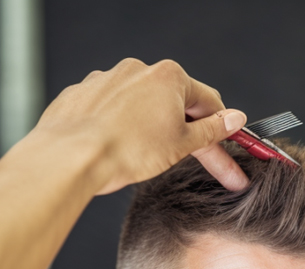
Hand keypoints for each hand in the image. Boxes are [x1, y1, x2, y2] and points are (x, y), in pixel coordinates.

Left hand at [32, 58, 248, 193]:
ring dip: (147, 128)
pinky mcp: (80, 95)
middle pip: (171, 103)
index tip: (225, 147)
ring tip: (141, 157)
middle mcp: (136, 71)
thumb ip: (210, 131)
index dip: (220, 129)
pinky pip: (106, 111)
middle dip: (183, 132)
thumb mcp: (180, 145)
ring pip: (137, 107)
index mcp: (168, 77)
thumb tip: (233, 120)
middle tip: (190, 160)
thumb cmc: (124, 150)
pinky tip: (113, 148)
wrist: (72, 157)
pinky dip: (114, 127)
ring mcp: (105, 80)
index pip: (207, 102)